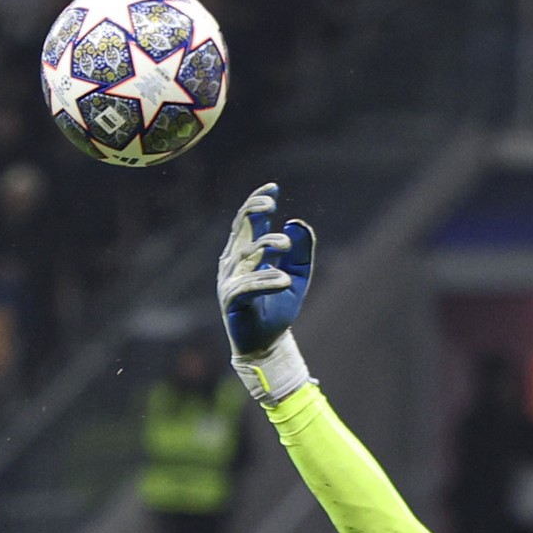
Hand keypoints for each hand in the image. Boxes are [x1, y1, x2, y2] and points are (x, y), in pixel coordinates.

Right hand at [215, 182, 315, 399]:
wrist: (266, 345)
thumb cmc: (277, 309)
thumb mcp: (298, 276)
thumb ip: (302, 252)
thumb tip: (297, 223)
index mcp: (247, 254)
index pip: (248, 220)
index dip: (258, 201)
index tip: (274, 187)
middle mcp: (235, 263)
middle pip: (240, 227)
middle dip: (253, 210)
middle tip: (271, 203)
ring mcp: (231, 281)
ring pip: (247, 254)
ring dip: (267, 245)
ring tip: (287, 245)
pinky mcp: (232, 302)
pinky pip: (247, 286)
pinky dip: (266, 280)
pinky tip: (283, 279)